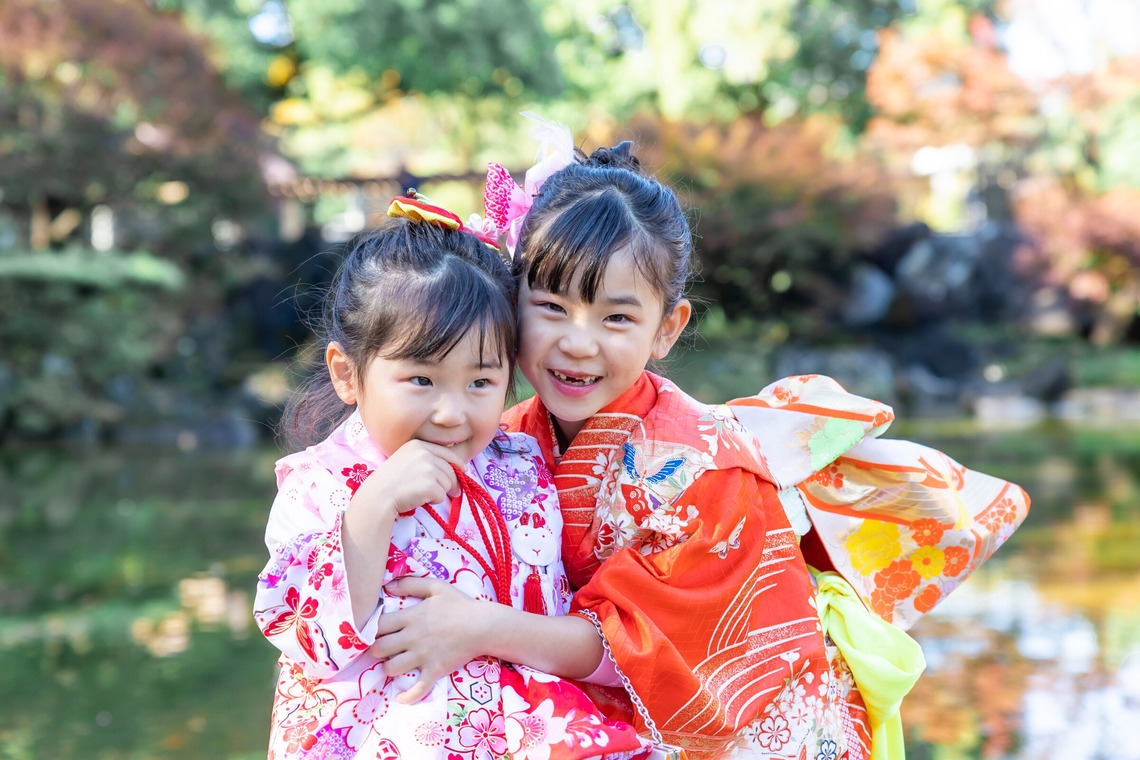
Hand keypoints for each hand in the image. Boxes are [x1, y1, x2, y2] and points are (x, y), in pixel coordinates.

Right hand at [353, 440, 464, 516]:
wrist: (378, 495)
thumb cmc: (391, 481)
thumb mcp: (407, 460)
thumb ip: (428, 459)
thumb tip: (459, 469)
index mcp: (419, 445)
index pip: (448, 453)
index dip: (458, 464)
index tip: (463, 471)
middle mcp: (425, 453)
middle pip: (451, 470)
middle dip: (450, 483)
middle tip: (442, 492)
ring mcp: (428, 468)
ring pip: (448, 484)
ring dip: (439, 492)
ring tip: (420, 492)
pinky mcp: (430, 484)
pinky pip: (442, 496)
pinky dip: (433, 501)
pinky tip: (419, 498)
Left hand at [371, 576, 495, 703]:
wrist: (483, 626)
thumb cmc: (460, 605)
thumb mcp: (436, 587)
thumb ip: (410, 583)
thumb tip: (387, 586)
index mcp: (411, 617)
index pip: (378, 625)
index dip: (372, 629)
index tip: (375, 630)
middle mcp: (413, 638)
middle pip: (379, 649)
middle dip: (376, 649)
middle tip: (382, 648)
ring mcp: (423, 656)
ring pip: (391, 669)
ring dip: (388, 668)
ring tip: (394, 663)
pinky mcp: (434, 670)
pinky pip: (417, 689)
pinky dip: (407, 696)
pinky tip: (401, 697)